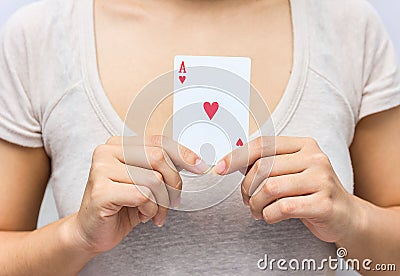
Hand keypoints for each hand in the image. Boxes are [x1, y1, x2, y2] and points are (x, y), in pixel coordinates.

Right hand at [71, 135, 208, 253]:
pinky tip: (143, 216)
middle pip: (159, 158)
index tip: (200, 167)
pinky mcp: (100, 191)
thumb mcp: (145, 181)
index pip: (159, 141)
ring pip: (154, 179)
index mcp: (118, 144)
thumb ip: (162, 166)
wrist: (91, 232)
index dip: (183, 154)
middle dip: (174, 183)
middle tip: (173, 202)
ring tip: (153, 212)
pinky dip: (150, 210)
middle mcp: (106, 151)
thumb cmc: (121, 206)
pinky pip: (143, 196)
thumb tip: (195, 160)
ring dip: (161, 202)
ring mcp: (100, 169)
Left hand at [214, 136, 356, 242]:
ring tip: (257, 211)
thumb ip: (266, 163)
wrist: (345, 215)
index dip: (237, 156)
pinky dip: (269, 215)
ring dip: (255, 204)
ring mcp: (322, 180)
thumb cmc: (308, 191)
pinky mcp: (324, 203)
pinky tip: (270, 217)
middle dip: (246, 188)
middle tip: (247, 200)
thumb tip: (229, 162)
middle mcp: (315, 157)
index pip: (262, 144)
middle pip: (262, 168)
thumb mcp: (290, 171)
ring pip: (270, 188)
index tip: (219, 169)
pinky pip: (283, 208)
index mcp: (304, 145)